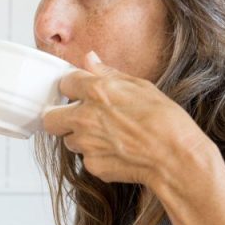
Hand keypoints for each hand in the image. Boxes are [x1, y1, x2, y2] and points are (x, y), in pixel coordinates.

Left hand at [42, 51, 212, 188]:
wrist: (174, 157)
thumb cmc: (165, 121)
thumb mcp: (141, 86)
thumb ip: (108, 73)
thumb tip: (90, 59)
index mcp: (96, 92)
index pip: (64, 83)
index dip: (73, 87)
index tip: (79, 91)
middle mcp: (84, 117)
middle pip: (50, 117)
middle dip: (59, 116)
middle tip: (77, 117)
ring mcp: (86, 144)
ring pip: (69, 140)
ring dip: (81, 138)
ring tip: (108, 137)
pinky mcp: (92, 165)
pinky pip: (86, 159)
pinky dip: (97, 156)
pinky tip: (118, 152)